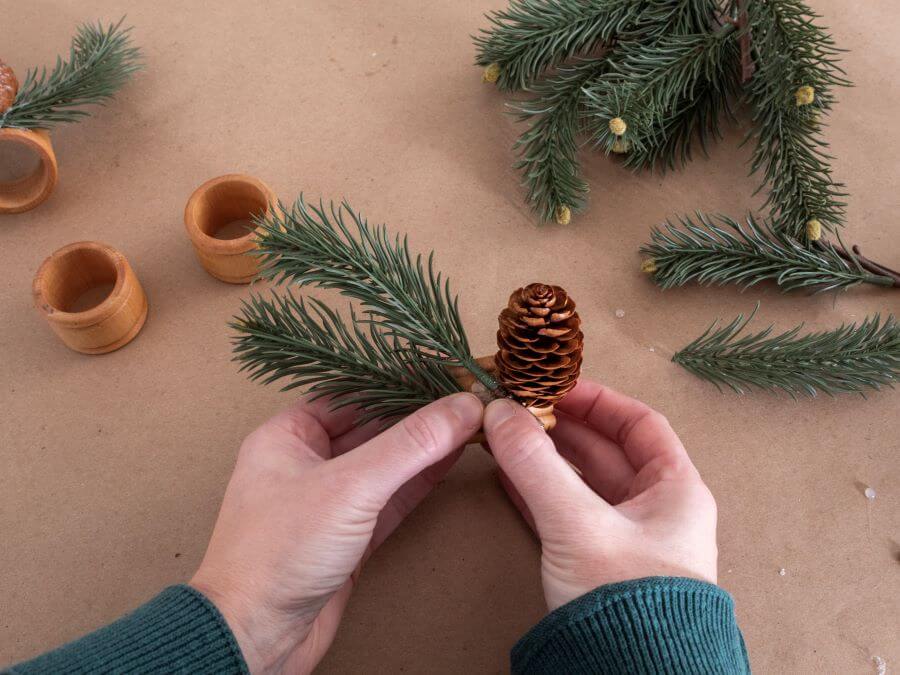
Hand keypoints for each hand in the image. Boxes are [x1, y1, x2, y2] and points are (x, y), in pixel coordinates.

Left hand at [190, 392, 482, 673]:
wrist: (254, 636)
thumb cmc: (278, 552)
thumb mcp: (350, 486)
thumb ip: (410, 444)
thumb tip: (462, 406)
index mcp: (288, 436)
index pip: (351, 394)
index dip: (396, 381)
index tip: (441, 370)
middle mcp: (307, 463)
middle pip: (372, 427)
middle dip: (418, 414)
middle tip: (465, 396)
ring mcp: (329, 502)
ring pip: (386, 464)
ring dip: (425, 448)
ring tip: (470, 423)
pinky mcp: (348, 537)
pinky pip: (390, 500)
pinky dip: (420, 482)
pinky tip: (450, 462)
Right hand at [483, 380, 716, 610]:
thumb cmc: (628, 599)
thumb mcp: (579, 524)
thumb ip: (536, 466)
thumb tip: (500, 412)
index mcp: (675, 490)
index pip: (641, 425)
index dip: (599, 400)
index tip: (556, 385)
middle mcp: (655, 510)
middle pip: (607, 451)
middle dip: (562, 427)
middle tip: (519, 407)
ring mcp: (626, 539)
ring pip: (582, 483)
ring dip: (545, 459)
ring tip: (506, 435)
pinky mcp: (598, 564)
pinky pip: (566, 513)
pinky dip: (537, 493)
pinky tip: (507, 476)